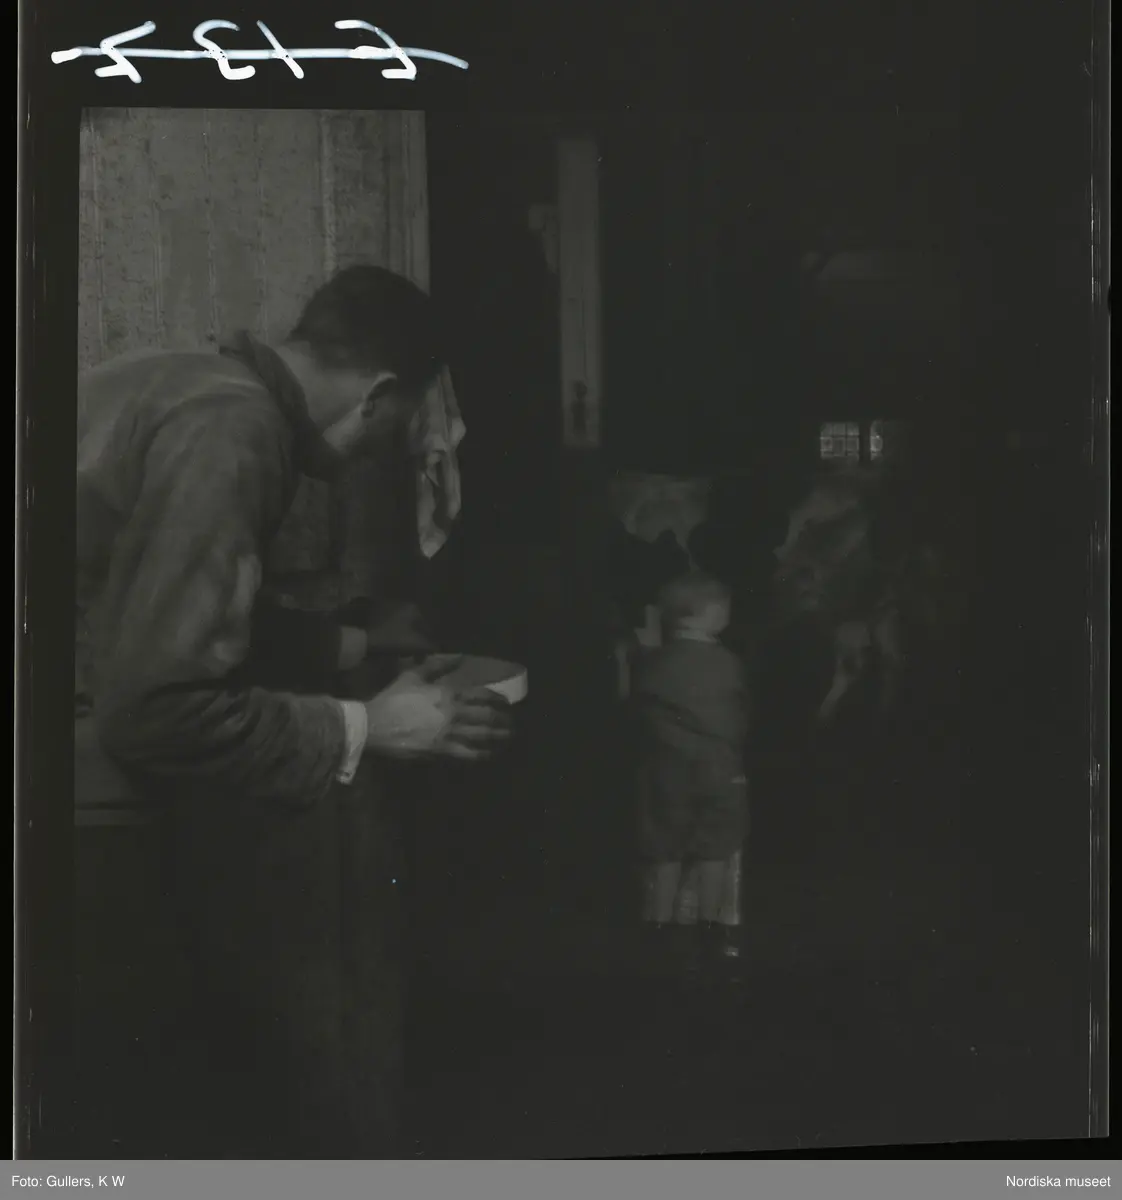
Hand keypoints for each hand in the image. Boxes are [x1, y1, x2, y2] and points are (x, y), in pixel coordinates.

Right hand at [363, 654, 512, 761]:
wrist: (374, 726)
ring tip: (508, 738)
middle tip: (513, 723)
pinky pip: (468, 754)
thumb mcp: (413, 675)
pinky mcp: (442, 751)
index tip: (507, 703)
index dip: (498, 699)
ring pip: (482, 736)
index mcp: (448, 693)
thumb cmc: (393, 699)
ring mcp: (450, 734)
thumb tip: (458, 656)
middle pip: (487, 716)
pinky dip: (482, 755)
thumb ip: (437, 666)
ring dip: (498, 737)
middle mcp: (454, 713)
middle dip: (504, 720)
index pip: (482, 694)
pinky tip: (489, 755)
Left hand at [366, 602, 436, 655]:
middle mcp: (400, 603)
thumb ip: (429, 646)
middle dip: (414, 639)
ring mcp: (384, 607)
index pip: (425, 626)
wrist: (362, 638)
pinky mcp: (372, 614)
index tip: (423, 655)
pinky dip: (390, 635)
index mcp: (412, 607)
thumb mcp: (416, 645)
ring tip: (399, 652)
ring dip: (401, 637)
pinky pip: (387, 627)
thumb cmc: (393, 639)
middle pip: (412, 625)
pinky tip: (388, 645)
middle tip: (412, 654)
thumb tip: (435, 649)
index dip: (426, 643)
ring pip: (400, 626)